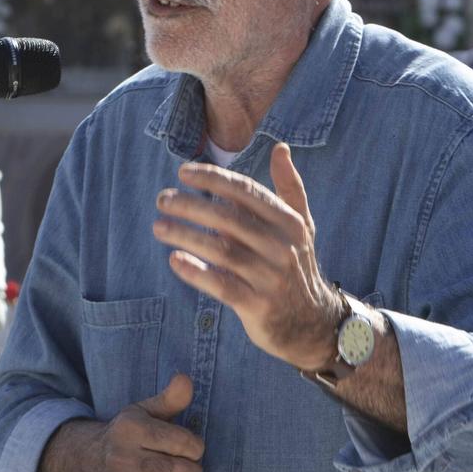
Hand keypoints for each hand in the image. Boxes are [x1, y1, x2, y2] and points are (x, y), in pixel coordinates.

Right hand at [94, 374, 205, 471]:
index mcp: (130, 430)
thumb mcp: (145, 412)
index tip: (192, 448)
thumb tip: (186, 380)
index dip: (196, 447)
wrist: (92, 467)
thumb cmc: (130, 437)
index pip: (181, 442)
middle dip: (194, 471)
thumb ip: (170, 398)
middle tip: (191, 468)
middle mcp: (122, 460)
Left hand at [152, 143, 343, 371]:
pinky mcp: (258, 306)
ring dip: (186, 236)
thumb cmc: (297, 266)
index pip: (246, 192)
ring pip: (222, 251)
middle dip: (192, 205)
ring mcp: (270, 278)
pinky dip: (197, 273)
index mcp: (289, 222)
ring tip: (159, 226)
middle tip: (162, 199)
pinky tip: (174, 261)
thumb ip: (290, 187)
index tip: (183, 172)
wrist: (313, 324)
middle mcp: (282, 247)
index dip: (214, 179)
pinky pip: (222, 286)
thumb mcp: (301, 226)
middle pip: (229, 219)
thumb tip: (280, 148)